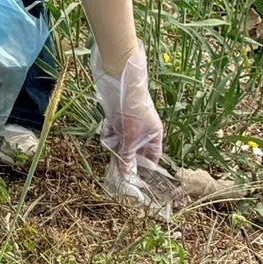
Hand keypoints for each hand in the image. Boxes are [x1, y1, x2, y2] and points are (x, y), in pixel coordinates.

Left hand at [95, 47, 164, 183]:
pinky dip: (109, 132)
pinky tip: (108, 127)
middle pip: (134, 152)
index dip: (146, 169)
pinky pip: (113, 132)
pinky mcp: (118, 118)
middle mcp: (144, 131)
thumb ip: (127, 157)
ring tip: (112, 140)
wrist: (121, 83)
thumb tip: (126, 177)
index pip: (153, 158)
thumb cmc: (133, 111)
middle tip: (116, 168)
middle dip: (125, 157)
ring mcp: (130, 124)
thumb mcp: (130, 137)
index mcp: (154, 135)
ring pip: (122, 142)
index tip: (136, 181)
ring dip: (115, 144)